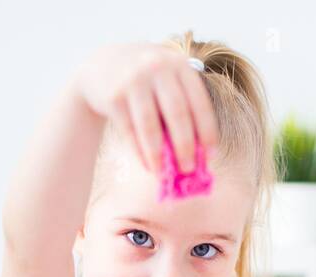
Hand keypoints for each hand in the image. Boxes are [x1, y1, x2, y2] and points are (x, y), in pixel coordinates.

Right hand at [73, 42, 219, 175]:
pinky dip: (139, 151)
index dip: (207, 131)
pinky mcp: (114, 96)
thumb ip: (183, 106)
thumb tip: (197, 153)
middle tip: (188, 169)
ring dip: (158, 154)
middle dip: (184, 145)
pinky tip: (147, 165)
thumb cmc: (147, 80)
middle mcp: (158, 67)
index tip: (211, 155)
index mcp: (180, 65)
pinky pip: (129, 130)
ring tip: (163, 174)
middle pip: (177, 113)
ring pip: (150, 125)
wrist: (104, 63)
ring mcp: (134, 80)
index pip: (199, 102)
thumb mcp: (168, 80)